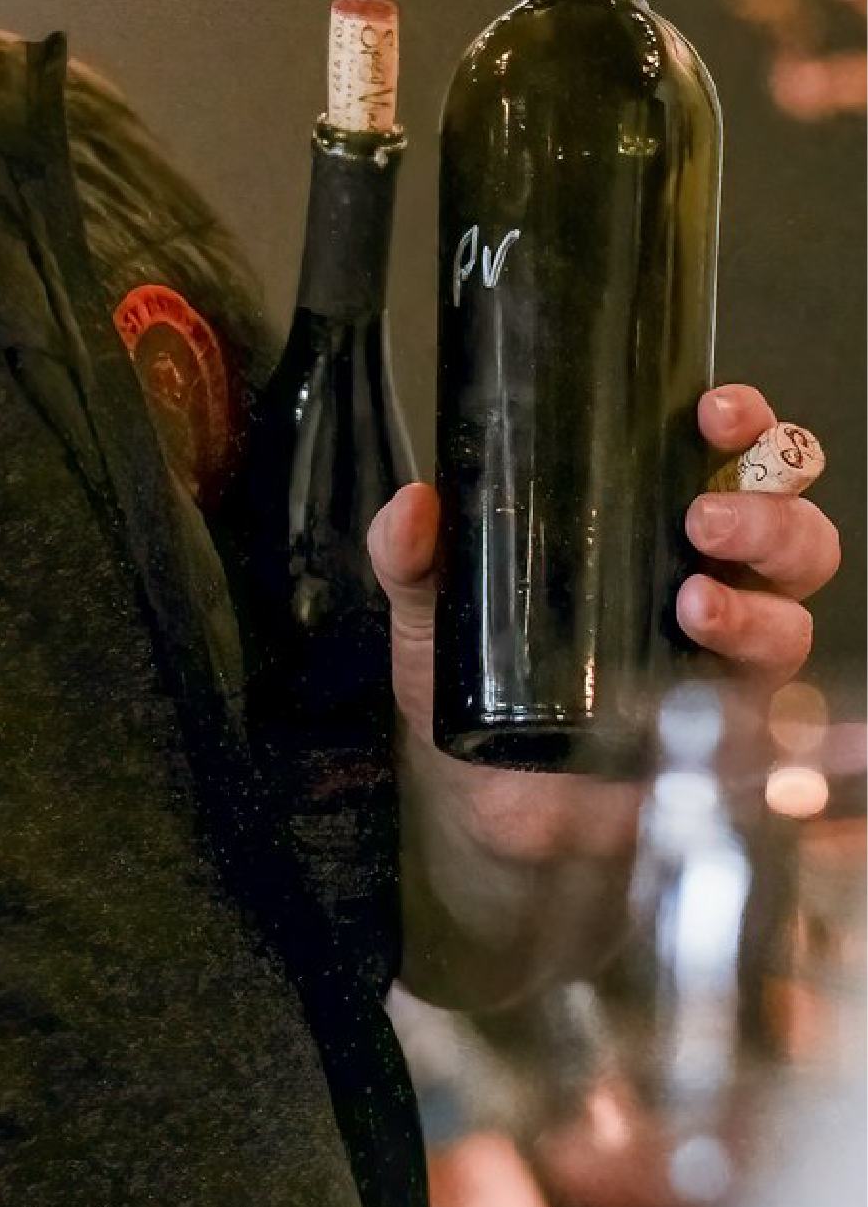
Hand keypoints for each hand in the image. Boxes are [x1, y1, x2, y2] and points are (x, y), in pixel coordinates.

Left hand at [368, 384, 837, 861]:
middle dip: (768, 511)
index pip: (728, 461)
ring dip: (759, 605)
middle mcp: (705, 586)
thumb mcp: (430, 605)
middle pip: (790, 529)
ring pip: (794, 616)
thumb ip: (412, 553)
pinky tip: (709, 675)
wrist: (477, 796)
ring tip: (694, 601)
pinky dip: (753, 697)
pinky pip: (770, 715)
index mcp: (646, 532)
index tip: (717, 410)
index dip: (746, 428)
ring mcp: (721, 665)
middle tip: (702, 516)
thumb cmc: (469, 680)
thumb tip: (416, 503)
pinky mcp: (719, 740)